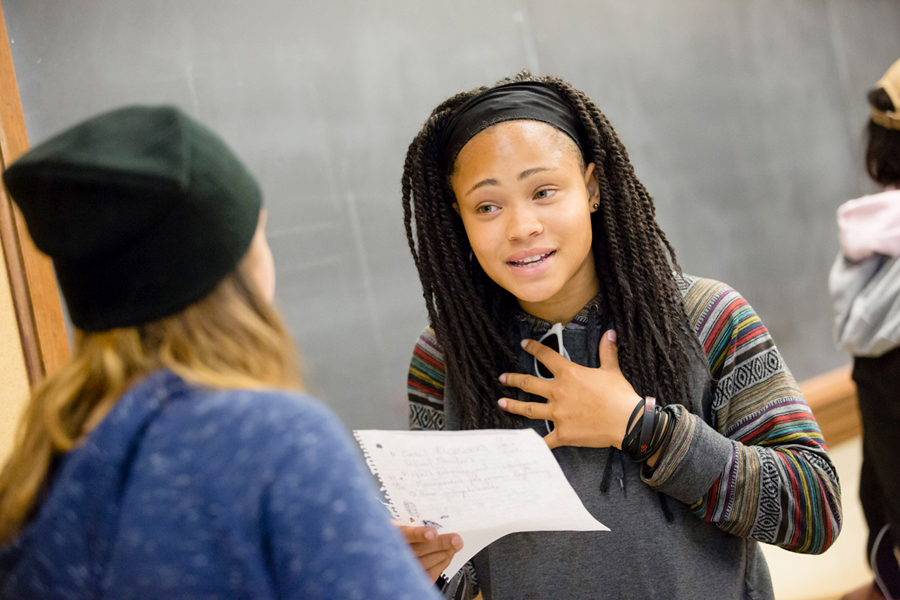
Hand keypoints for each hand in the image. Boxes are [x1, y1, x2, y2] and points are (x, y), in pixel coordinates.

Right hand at [393, 522, 463, 582]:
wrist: (388, 553)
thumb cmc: (399, 533)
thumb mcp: (402, 522)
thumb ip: (414, 523)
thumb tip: (437, 522)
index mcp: (391, 534)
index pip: (403, 534)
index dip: (418, 535)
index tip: (433, 533)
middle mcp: (394, 553)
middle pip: (418, 550)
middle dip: (440, 544)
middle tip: (456, 539)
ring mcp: (401, 568)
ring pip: (425, 563)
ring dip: (444, 554)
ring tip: (456, 545)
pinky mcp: (411, 579)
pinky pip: (428, 574)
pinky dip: (441, 564)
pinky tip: (448, 556)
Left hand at [498, 330, 640, 449]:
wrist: (626, 421)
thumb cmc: (619, 396)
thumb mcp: (611, 370)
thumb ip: (607, 351)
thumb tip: (610, 333)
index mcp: (569, 374)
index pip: (546, 357)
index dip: (533, 348)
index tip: (524, 344)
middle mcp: (558, 392)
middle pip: (529, 383)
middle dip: (513, 380)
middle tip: (502, 378)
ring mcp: (558, 414)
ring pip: (530, 409)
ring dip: (514, 405)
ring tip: (502, 403)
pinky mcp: (563, 433)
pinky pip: (545, 440)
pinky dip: (534, 442)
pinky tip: (524, 443)